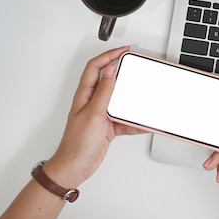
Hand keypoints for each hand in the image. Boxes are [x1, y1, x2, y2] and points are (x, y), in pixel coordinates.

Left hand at [42, 46, 145, 188]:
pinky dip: (134, 121)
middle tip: (136, 66)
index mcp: (84, 94)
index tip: (124, 51)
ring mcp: (101, 114)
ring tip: (143, 95)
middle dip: (123, 73)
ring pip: (120, 100)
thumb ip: (103, 92)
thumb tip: (110, 70)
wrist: (75, 167)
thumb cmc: (76, 144)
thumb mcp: (93, 114)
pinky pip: (125, 119)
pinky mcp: (108, 126)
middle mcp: (92, 101)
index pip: (96, 67)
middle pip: (109, 80)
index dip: (109, 55)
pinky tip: (142, 122)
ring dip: (131, 99)